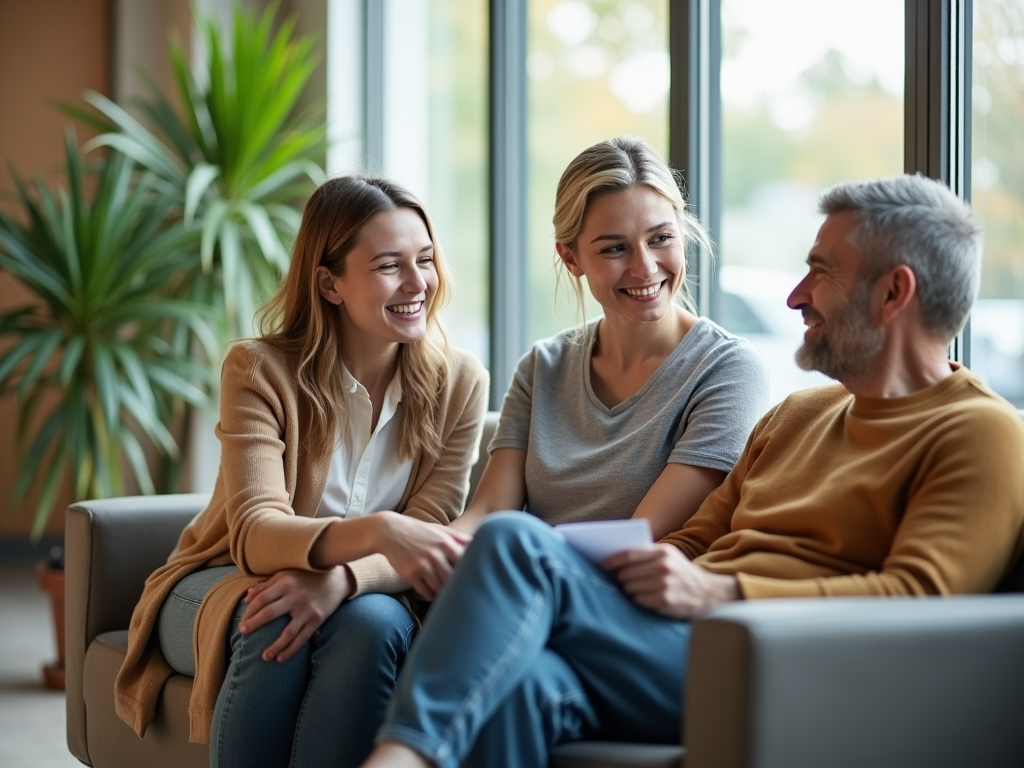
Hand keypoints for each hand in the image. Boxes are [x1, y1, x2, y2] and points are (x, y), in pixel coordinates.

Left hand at [239, 566, 352, 661]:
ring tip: (263, 657)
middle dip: (254, 624)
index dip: (249, 611)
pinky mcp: (317, 620)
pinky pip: (301, 639)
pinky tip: (280, 659)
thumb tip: (247, 597)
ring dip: (273, 646)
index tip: (242, 621)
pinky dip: (290, 650)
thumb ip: (267, 585)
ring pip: (287, 633)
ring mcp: (307, 610)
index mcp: (286, 583)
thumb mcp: (286, 574)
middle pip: (269, 613)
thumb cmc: (307, 576)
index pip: (261, 599)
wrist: (338, 579)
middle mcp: (296, 596)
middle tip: (242, 633)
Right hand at [374, 513, 471, 599]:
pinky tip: (432, 592)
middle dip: (456, 584)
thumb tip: (477, 543)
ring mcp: (422, 566)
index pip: (465, 562)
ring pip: (440, 587)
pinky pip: (426, 592)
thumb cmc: (417, 530)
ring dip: (443, 591)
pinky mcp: (410, 575)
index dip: (469, 570)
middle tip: (459, 589)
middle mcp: (435, 555)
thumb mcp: (438, 529)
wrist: (389, 532)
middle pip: (453, 579)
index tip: (470, 575)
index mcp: (445, 543)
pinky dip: (431, 595)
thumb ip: (458, 537)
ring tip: (445, 591)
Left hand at [602, 544, 738, 618]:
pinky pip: (638, 600)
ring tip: (638, 589)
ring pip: (630, 588)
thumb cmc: (681, 572)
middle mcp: (663, 567)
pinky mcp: (664, 601)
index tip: (602, 565)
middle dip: (621, 578)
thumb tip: (616, 557)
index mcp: (662, 552)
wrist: (707, 593)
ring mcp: (664, 584)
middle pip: (626, 573)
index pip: (628, 554)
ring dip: (629, 590)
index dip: (612, 561)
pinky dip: (639, 600)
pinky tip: (647, 598)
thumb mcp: (669, 556)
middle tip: (623, 581)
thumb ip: (647, 553)